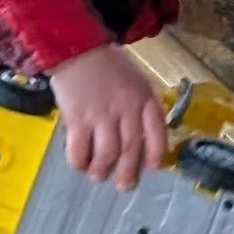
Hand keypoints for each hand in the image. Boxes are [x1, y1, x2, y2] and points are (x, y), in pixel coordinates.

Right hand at [49, 43, 169, 188]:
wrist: (77, 48)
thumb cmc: (107, 64)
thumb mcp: (134, 80)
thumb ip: (137, 105)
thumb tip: (135, 135)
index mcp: (144, 97)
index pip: (157, 129)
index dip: (156, 150)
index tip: (153, 167)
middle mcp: (126, 109)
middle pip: (131, 147)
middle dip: (127, 171)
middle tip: (124, 185)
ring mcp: (102, 115)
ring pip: (107, 153)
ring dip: (102, 169)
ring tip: (99, 175)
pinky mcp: (77, 119)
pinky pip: (80, 149)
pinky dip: (80, 161)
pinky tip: (80, 163)